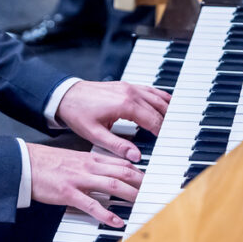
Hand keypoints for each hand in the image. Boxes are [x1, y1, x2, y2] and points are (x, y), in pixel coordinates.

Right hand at [26, 143, 142, 226]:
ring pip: (111, 185)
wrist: (25, 163)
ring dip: (130, 194)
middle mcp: (88, 167)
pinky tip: (116, 220)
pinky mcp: (68, 193)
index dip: (138, 171)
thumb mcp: (73, 158)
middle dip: (141, 182)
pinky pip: (91, 204)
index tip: (151, 179)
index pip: (120, 163)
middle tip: (155, 191)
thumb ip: (91, 164)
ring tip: (144, 203)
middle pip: (121, 172)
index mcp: (90, 158)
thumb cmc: (47, 162)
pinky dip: (106, 213)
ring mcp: (79, 180)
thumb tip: (107, 170)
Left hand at [56, 81, 170, 160]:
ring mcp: (128, 87)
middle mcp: (130, 93)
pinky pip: (149, 89)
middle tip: (177, 136)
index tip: (171, 143)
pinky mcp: (125, 85)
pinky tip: (165, 103)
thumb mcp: (95, 134)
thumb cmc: (78, 113)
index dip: (163, 133)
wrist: (65, 95)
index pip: (153, 121)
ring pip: (157, 97)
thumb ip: (117, 146)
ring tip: (176, 123)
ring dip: (168, 109)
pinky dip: (160, 97)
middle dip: (169, 123)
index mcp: (125, 105)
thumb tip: (136, 156)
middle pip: (158, 109)